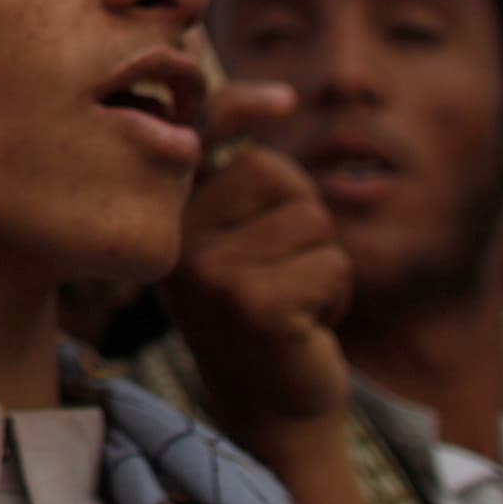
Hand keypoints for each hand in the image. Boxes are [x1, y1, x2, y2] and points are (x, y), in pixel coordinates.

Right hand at [161, 82, 354, 449]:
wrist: (272, 409)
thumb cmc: (262, 311)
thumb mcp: (235, 236)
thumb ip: (236, 172)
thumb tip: (276, 94)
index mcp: (166, 215)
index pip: (203, 137)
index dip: (242, 107)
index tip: (284, 101)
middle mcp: (175, 238)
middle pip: (276, 174)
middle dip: (301, 220)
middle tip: (277, 275)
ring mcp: (210, 270)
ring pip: (313, 219)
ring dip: (322, 261)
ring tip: (290, 301)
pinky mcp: (255, 302)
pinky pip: (332, 262)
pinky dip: (336, 293)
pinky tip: (304, 325)